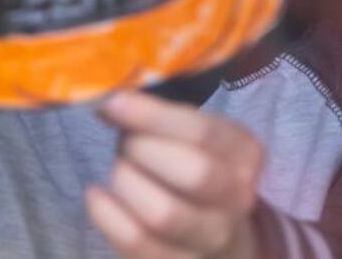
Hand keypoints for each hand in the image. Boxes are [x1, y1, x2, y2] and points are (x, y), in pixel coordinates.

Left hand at [87, 91, 263, 258]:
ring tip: (119, 170)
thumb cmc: (190, 165)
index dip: (153, 116)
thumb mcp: (192, 135)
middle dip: (143, 151)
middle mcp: (238, 199)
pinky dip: (107, 215)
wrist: (214, 232)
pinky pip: (138, 242)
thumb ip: (160, 117)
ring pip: (164, 214)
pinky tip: (97, 195)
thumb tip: (109, 99)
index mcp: (244, 154)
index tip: (115, 103)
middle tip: (125, 143)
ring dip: (126, 182)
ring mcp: (212, 238)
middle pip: (193, 174)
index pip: (203, 133)